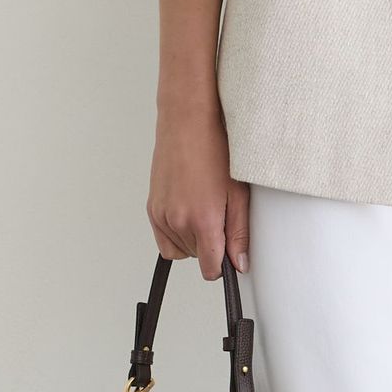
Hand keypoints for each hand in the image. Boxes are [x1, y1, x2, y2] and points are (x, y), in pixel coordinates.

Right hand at [149, 96, 250, 275]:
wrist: (187, 123)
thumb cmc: (214, 150)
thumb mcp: (238, 193)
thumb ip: (238, 233)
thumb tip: (240, 263)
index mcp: (202, 220)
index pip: (210, 268)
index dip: (223, 265)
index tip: (229, 254)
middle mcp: (177, 222)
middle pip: (196, 258)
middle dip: (209, 246)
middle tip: (219, 215)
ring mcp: (161, 215)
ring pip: (179, 250)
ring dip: (192, 239)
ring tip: (203, 209)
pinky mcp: (152, 208)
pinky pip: (163, 239)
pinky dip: (176, 233)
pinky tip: (188, 212)